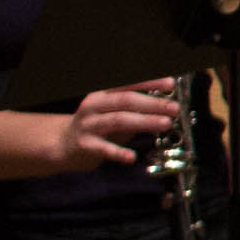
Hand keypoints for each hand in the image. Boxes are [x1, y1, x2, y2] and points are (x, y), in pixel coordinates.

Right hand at [52, 81, 179, 174]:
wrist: (65, 144)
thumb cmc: (99, 125)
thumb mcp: (117, 112)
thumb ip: (138, 108)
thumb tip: (168, 104)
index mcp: (103, 93)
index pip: (127, 83)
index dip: (149, 82)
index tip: (170, 84)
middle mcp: (94, 105)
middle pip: (125, 100)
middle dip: (152, 103)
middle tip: (174, 108)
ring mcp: (88, 124)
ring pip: (118, 120)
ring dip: (144, 121)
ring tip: (166, 123)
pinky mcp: (85, 144)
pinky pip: (103, 148)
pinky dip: (118, 153)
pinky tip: (132, 157)